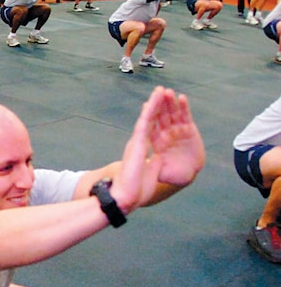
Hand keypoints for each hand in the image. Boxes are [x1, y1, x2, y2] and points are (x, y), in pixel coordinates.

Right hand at [110, 87, 203, 212]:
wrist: (126, 197)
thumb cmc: (136, 190)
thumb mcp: (150, 173)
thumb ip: (153, 164)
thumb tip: (158, 160)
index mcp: (141, 149)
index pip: (151, 129)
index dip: (156, 118)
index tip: (160, 107)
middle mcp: (138, 142)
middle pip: (150, 120)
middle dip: (156, 106)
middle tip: (160, 92)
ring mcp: (137, 141)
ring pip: (147, 117)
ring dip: (154, 102)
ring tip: (160, 89)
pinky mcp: (137, 142)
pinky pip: (145, 122)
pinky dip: (150, 109)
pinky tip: (155, 99)